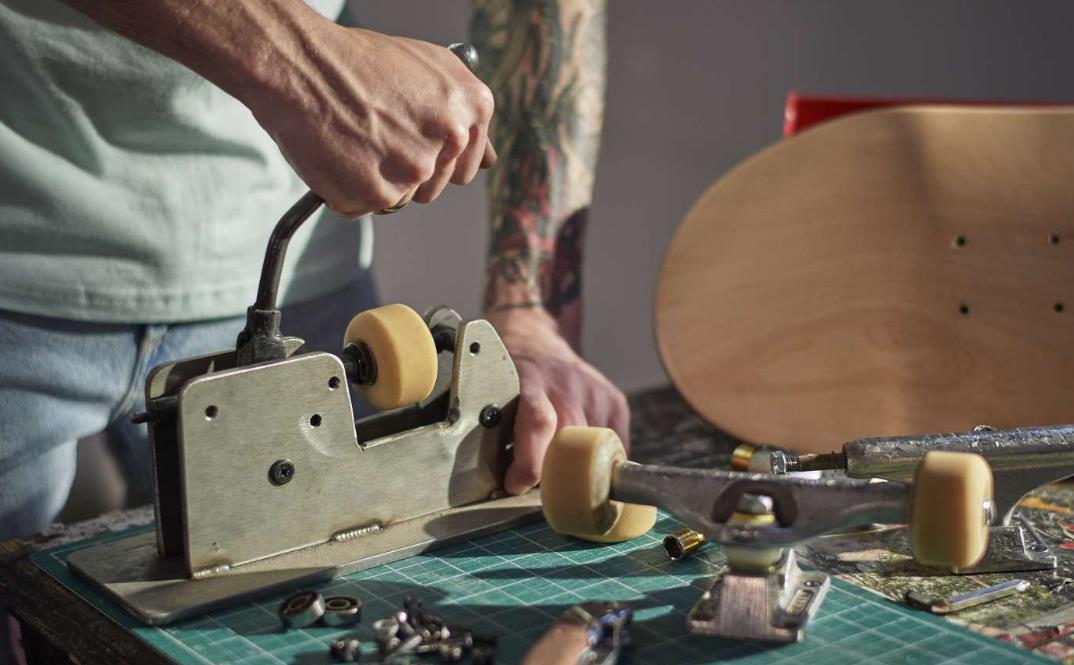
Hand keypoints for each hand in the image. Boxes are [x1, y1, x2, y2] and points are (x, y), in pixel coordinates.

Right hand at [242, 22, 495, 216]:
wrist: (301, 64)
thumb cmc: (357, 62)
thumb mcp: (428, 69)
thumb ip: (463, 115)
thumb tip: (489, 158)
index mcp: (472, 106)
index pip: (467, 164)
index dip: (434, 156)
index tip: (409, 143)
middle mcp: (451, 139)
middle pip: (434, 185)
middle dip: (404, 170)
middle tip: (373, 137)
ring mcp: (416, 169)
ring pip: (401, 200)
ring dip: (376, 182)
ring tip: (354, 140)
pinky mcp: (379, 193)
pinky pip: (365, 208)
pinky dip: (346, 190)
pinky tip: (337, 154)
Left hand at [488, 307, 629, 494]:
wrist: (534, 341)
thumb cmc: (508, 377)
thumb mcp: (491, 395)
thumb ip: (495, 433)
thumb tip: (504, 486)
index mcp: (530, 381)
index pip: (538, 422)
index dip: (529, 462)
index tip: (516, 483)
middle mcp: (567, 384)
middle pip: (570, 442)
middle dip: (553, 471)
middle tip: (539, 482)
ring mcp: (595, 391)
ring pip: (593, 449)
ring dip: (575, 466)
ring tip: (557, 464)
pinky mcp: (615, 401)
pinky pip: (613, 445)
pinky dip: (596, 458)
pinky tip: (580, 452)